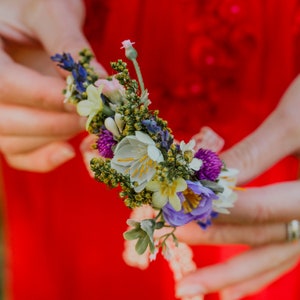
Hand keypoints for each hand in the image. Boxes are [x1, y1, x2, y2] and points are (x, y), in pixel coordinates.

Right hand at [0, 0, 105, 171]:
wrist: (27, 12)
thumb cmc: (32, 1)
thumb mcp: (49, 11)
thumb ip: (70, 46)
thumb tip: (101, 85)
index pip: (4, 84)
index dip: (46, 97)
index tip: (85, 100)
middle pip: (5, 120)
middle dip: (55, 122)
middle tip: (91, 114)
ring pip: (14, 141)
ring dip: (55, 138)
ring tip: (85, 122)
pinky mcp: (14, 123)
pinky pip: (21, 153)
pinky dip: (43, 159)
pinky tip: (68, 152)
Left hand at [175, 75, 299, 298]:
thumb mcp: (297, 119)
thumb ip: (255, 150)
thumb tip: (208, 174)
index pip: (264, 208)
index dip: (220, 212)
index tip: (180, 211)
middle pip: (269, 242)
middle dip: (219, 251)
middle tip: (179, 273)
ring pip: (278, 256)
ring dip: (237, 276)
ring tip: (199, 292)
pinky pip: (287, 251)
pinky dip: (260, 270)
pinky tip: (234, 289)